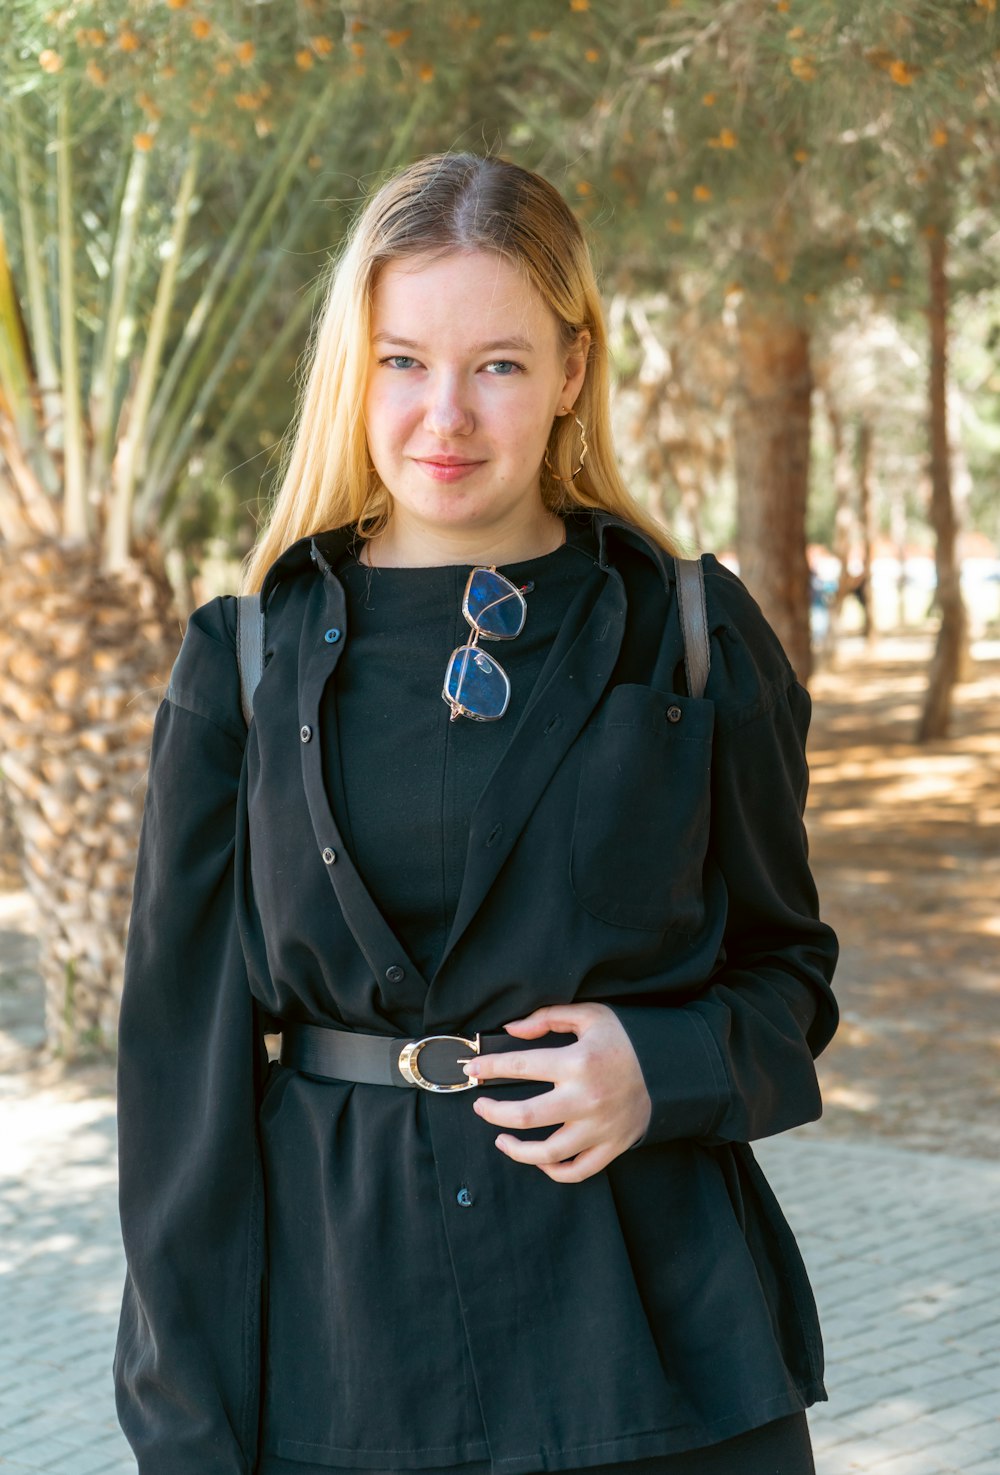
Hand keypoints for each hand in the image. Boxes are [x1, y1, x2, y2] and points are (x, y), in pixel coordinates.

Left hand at [465, 1003, 651, 1182]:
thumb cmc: (626, 1039)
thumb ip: (548, 1018)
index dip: (490, 1067)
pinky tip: (538, 1160)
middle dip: (493, 1112)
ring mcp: (599, 1128)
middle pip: (525, 1116)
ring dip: (516, 1149)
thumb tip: (511, 1030)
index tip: (472, 1069)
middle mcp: (586, 1099)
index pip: (520, 1066)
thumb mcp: (590, 1016)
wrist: (672, 1068)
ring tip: (501, 1140)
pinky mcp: (611, 1147)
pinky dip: (553, 1171)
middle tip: (480, 1106)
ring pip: (547, 1153)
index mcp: (578, 1062)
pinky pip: (576, 1171)